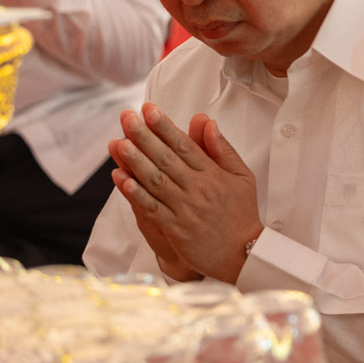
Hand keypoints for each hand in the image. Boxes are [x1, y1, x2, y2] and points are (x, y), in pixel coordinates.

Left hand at [108, 104, 262, 283]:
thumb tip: (207, 123)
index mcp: (213, 174)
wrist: (244, 253)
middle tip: (126, 117)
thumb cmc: (242, 213)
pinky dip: (136, 194)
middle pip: (166, 158)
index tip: (149, 109)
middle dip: (145, 136)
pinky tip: (122, 180)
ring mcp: (186, 209)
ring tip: (119, 143)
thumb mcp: (242, 176)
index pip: (185, 144)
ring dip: (136, 161)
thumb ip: (223, 149)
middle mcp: (198, 189)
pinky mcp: (176, 229)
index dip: (165, 126)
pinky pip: (153, 209)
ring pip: (156, 181)